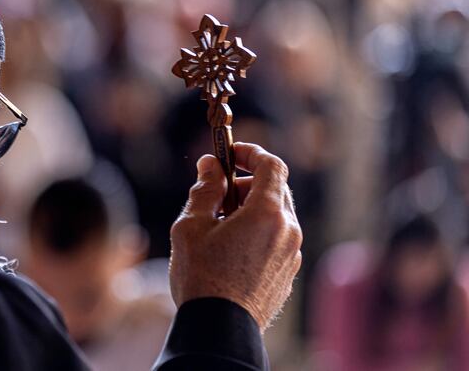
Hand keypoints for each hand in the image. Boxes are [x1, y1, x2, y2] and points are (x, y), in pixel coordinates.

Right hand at [168, 143, 301, 330]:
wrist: (219, 329)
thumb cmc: (202, 275)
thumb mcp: (192, 224)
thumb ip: (205, 188)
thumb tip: (210, 165)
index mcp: (267, 212)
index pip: (271, 164)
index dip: (249, 152)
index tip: (228, 154)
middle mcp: (288, 230)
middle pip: (275, 188)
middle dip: (245, 182)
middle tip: (217, 193)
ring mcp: (291, 254)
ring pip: (276, 215)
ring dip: (251, 209)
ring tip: (219, 226)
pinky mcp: (287, 273)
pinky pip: (277, 239)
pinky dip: (258, 232)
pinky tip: (230, 249)